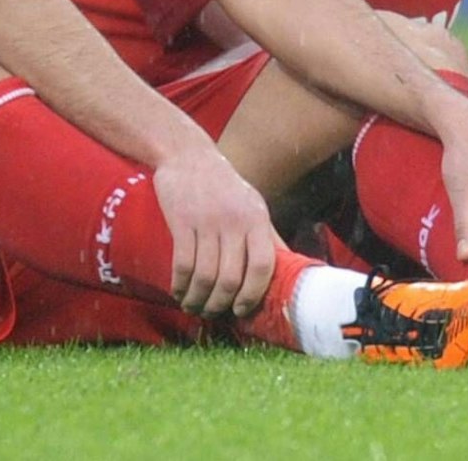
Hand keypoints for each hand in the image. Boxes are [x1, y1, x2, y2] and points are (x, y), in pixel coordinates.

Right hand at [153, 144, 280, 316]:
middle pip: (231, 278)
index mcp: (257, 219)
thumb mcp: (253, 206)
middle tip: (212, 313)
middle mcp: (235, 221)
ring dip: (198, 299)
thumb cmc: (224, 186)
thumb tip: (288, 270)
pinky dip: (180, 284)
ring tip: (194, 306)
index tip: (242, 310)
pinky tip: (179, 291)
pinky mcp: (181, 221)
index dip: (254, 294)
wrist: (187, 154)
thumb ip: (268, 238)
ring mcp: (207, 221)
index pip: (263, 265)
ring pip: (205, 275)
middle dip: (221, 304)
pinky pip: (182, 264)